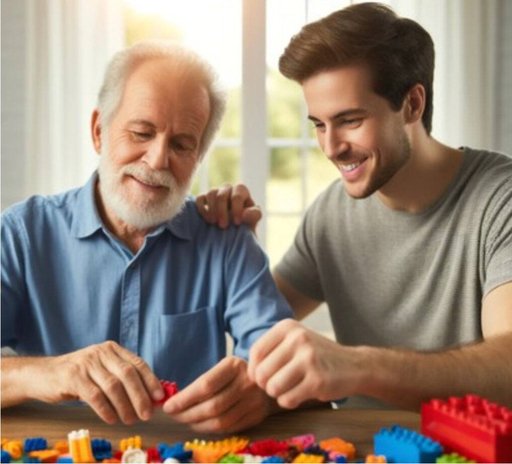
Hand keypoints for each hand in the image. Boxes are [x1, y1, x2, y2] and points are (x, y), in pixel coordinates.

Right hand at [39, 341, 163, 423]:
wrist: (43, 374)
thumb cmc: (79, 376)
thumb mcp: (102, 370)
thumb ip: (122, 378)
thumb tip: (150, 396)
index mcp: (112, 349)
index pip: (138, 363)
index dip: (151, 380)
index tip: (159, 397)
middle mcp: (101, 352)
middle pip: (128, 375)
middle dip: (140, 396)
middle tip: (146, 414)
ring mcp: (86, 363)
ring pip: (113, 386)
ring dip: (125, 406)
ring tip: (130, 420)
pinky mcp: (72, 377)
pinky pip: (95, 396)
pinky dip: (106, 410)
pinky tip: (112, 419)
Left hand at [162, 356, 276, 432]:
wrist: (270, 379)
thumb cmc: (238, 373)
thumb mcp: (224, 367)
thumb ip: (204, 381)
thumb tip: (174, 399)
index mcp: (234, 365)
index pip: (206, 385)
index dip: (184, 399)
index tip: (168, 406)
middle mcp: (246, 383)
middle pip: (212, 406)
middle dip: (187, 414)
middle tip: (173, 416)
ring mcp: (254, 401)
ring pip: (219, 422)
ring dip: (196, 425)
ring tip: (185, 420)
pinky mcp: (257, 416)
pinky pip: (228, 429)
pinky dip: (210, 430)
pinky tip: (200, 425)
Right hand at [195, 184, 261, 232]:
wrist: (232, 236)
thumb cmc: (245, 226)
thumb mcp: (252, 222)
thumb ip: (254, 216)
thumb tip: (246, 213)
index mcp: (241, 191)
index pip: (238, 194)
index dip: (237, 208)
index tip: (237, 223)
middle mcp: (228, 189)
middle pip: (222, 195)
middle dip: (222, 211)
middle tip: (223, 226)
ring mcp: (215, 192)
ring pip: (211, 194)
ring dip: (212, 209)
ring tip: (214, 223)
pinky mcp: (204, 199)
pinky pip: (200, 198)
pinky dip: (202, 208)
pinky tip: (207, 220)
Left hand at [248, 319, 361, 408]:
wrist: (355, 365)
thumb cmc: (317, 356)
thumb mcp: (294, 341)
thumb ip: (270, 351)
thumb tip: (246, 373)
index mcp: (288, 327)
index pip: (255, 352)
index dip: (254, 370)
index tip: (262, 377)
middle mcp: (297, 338)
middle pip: (261, 372)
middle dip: (266, 385)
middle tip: (279, 384)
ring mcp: (308, 358)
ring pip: (272, 388)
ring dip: (278, 394)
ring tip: (292, 388)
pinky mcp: (317, 380)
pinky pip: (287, 400)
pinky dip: (290, 402)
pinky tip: (302, 393)